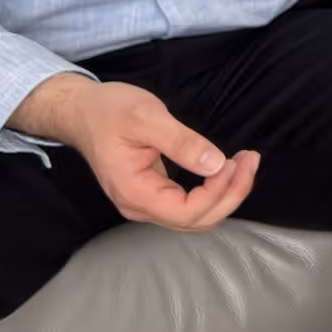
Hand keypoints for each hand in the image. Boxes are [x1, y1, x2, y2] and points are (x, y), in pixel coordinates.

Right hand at [14, 75, 259, 231]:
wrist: (81, 111)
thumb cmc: (109, 110)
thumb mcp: (147, 117)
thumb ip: (181, 142)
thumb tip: (215, 163)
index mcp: (135, 192)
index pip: (188, 212)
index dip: (219, 192)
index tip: (235, 161)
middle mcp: (139, 206)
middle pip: (197, 221)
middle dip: (231, 194)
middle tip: (250, 160)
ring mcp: (145, 202)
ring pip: (195, 216)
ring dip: (225, 193)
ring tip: (244, 162)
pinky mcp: (152, 192)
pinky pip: (188, 203)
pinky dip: (212, 190)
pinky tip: (226, 168)